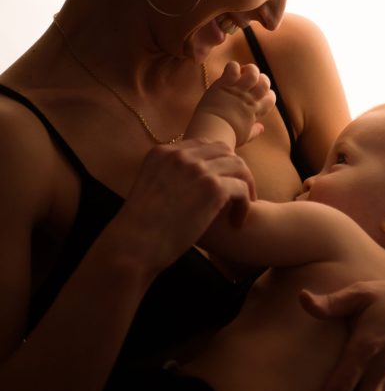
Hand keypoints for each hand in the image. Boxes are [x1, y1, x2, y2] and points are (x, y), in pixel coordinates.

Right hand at [110, 139, 255, 278]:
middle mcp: (180, 155)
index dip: (217, 162)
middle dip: (235, 170)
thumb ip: (169, 179)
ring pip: (238, 166)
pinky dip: (245, 205)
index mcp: (162, 152)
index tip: (223, 180)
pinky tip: (237, 222)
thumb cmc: (139, 229)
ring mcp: (197, 169)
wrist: (133, 245)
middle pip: (224, 150)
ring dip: (245, 186)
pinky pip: (241, 188)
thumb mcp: (149, 190)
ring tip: (242, 208)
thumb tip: (190, 187)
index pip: (202, 145)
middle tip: (237, 193)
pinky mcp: (212, 188)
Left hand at [186, 61, 275, 147]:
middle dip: (261, 79)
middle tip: (251, 81)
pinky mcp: (225, 84)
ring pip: (253, 72)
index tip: (259, 95)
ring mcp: (238, 90)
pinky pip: (233, 68)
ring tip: (242, 72)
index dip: (267, 94)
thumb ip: (254, 131)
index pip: (271, 98)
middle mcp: (249, 99)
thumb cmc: (228, 136)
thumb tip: (262, 128)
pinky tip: (229, 71)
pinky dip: (233, 66)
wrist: (213, 132)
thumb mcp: (245, 136)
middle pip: (265, 82)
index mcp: (255, 111)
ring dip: (249, 70)